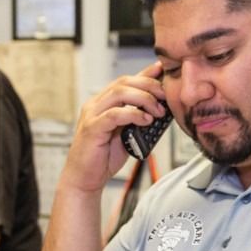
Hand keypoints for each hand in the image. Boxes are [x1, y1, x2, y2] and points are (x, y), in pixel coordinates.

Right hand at [60, 61, 167, 192]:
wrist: (85, 178)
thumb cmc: (104, 157)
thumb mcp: (127, 132)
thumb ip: (137, 117)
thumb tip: (159, 107)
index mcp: (104, 102)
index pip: (126, 80)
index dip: (146, 74)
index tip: (163, 72)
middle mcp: (96, 104)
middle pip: (124, 82)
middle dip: (148, 85)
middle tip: (165, 96)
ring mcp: (92, 115)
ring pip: (119, 93)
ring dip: (144, 99)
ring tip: (158, 111)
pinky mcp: (92, 128)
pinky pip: (114, 114)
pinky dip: (132, 114)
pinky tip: (145, 120)